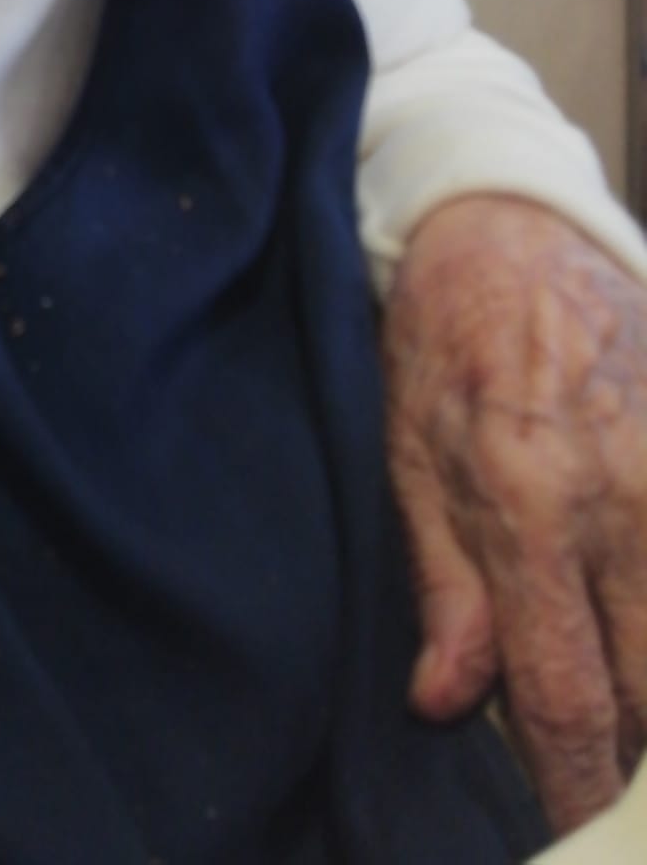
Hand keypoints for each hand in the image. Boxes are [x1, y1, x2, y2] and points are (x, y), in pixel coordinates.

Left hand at [383, 195, 646, 833]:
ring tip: (627, 722)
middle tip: (610, 796)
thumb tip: (449, 704)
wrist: (511, 228)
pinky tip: (642, 624)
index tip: (578, 836)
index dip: (578, 790)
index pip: (569, 697)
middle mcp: (624, 499)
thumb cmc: (443, 340)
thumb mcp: (408, 455)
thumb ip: (445, 586)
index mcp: (528, 503)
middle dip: (637, 765)